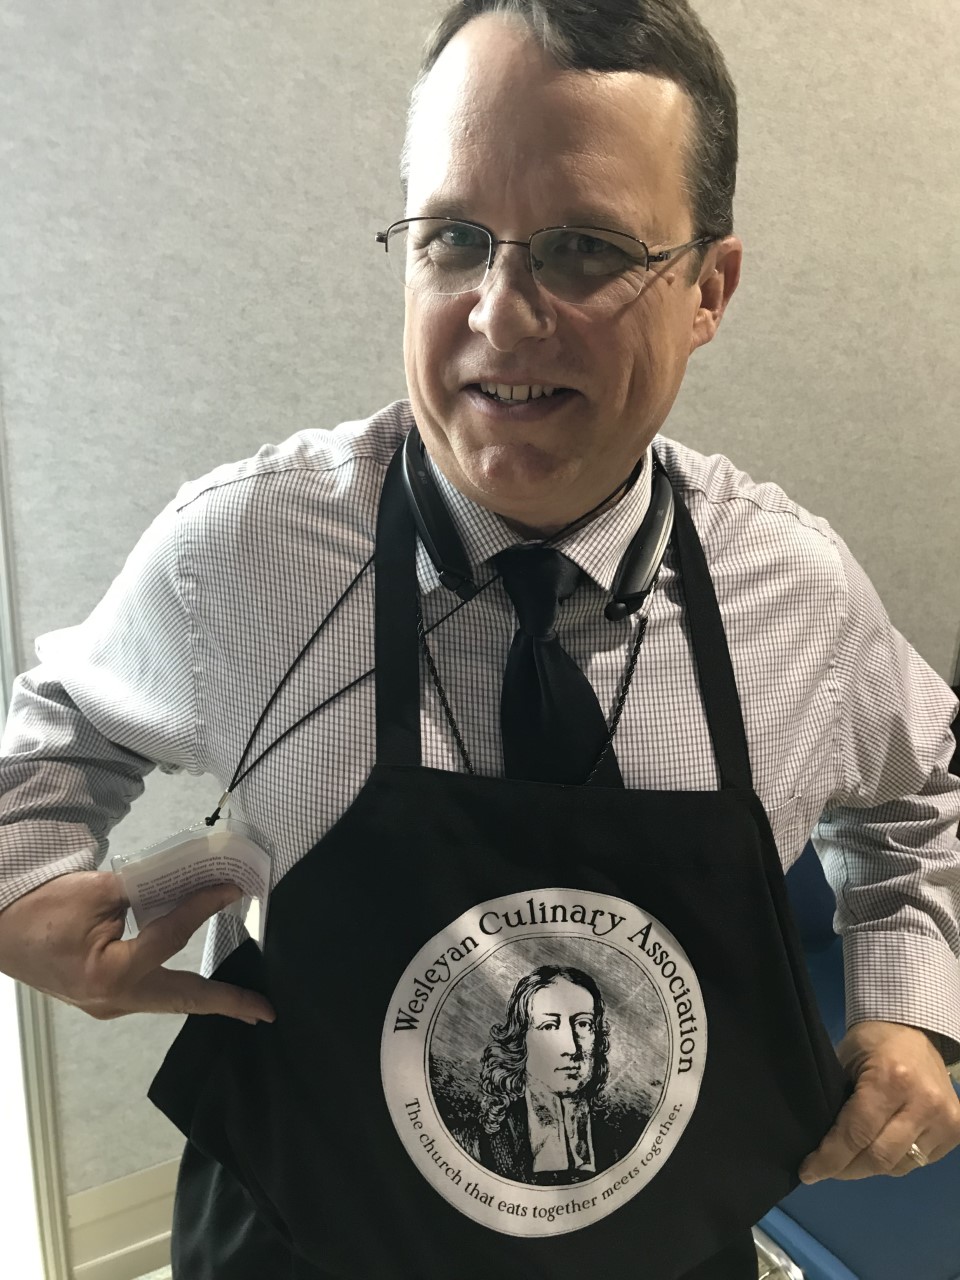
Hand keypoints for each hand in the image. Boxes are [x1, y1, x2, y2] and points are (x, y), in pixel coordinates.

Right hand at [0, 870, 275, 1024]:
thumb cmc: (41, 908)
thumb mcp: (97, 891)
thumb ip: (146, 890)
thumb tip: (190, 884)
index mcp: (111, 973)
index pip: (171, 937)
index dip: (203, 908)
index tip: (231, 888)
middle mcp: (113, 999)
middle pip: (181, 999)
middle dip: (226, 1004)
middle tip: (264, 1013)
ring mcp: (107, 1005)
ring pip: (166, 999)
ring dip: (203, 997)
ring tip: (241, 1002)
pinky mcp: (102, 998)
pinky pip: (149, 993)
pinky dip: (175, 985)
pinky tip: (196, 982)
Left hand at [799, 1020, 959, 1181]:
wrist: (914, 1030)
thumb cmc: (872, 1043)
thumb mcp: (844, 1062)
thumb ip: (837, 1102)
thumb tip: (820, 1143)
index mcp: (891, 1080)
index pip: (857, 1134)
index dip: (830, 1158)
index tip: (808, 1172)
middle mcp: (923, 1103)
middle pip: (880, 1158)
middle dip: (847, 1169)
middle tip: (826, 1170)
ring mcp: (945, 1119)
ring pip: (900, 1165)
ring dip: (871, 1168)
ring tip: (850, 1160)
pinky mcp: (957, 1130)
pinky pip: (920, 1162)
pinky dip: (895, 1161)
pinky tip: (879, 1150)